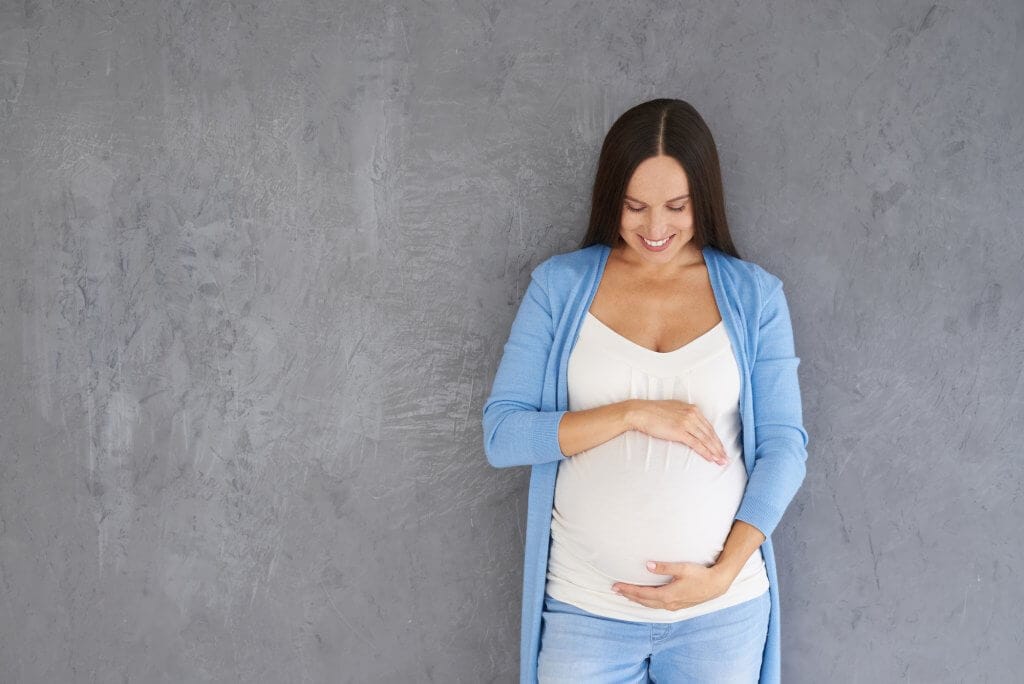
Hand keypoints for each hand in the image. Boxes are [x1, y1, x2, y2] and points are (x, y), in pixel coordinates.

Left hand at [611, 561, 730, 610]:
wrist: (716, 585)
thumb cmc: (700, 575)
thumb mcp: (682, 568)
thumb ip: (664, 567)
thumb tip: (647, 565)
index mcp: (667, 595)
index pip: (642, 593)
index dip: (628, 590)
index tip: (616, 586)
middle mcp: (668, 603)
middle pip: (643, 601)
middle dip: (629, 595)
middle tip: (615, 590)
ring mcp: (673, 606)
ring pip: (650, 604)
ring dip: (637, 599)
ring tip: (626, 594)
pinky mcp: (678, 605)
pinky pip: (657, 605)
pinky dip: (647, 602)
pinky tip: (645, 598)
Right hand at [630, 400, 727, 464]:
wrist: (640, 412)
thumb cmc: (653, 411)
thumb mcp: (674, 409)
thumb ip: (684, 415)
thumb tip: (689, 424)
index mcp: (692, 409)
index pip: (708, 427)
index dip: (716, 439)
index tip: (721, 448)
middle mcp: (692, 414)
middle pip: (710, 434)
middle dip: (719, 447)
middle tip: (726, 458)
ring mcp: (687, 423)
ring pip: (706, 440)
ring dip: (715, 452)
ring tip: (721, 461)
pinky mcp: (680, 431)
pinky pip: (697, 444)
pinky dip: (705, 452)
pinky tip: (711, 458)